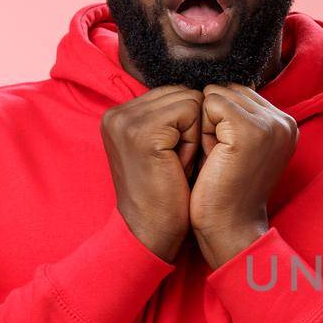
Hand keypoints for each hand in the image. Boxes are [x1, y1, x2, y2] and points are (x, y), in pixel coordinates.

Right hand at [100, 85, 204, 260]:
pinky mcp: (143, 132)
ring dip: (193, 134)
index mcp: (118, 115)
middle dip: (190, 127)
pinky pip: (191, 113)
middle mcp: (116, 113)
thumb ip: (170, 116)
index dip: (185, 125)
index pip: (172, 93)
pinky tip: (178, 165)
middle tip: (174, 163)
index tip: (170, 158)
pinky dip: (193, 141)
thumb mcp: (164, 147)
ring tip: (175, 164)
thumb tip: (207, 89)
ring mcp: (126, 121)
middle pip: (182, 92)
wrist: (151, 232)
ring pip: (190, 100)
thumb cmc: (167, 193)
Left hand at [190, 83, 297, 268]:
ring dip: (206, 124)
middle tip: (222, 158)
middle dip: (213, 119)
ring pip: (217, 94)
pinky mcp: (250, 129)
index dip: (221, 120)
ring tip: (218, 157)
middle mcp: (285, 120)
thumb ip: (237, 116)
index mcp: (286, 124)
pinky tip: (212, 156)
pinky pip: (209, 102)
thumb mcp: (238, 147)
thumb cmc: (224, 191)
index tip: (229, 154)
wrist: (229, 228)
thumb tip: (214, 86)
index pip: (239, 92)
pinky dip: (202, 128)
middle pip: (228, 89)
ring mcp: (270, 124)